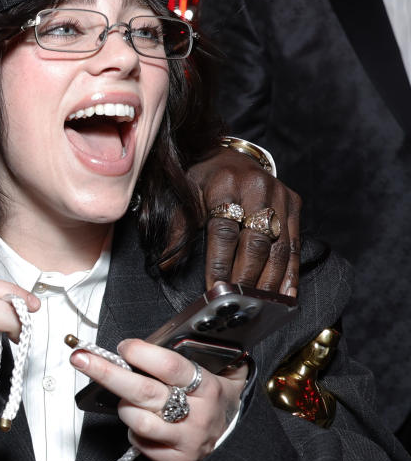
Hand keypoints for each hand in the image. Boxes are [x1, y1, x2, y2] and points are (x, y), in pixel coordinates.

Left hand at [70, 339, 246, 460]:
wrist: (230, 448)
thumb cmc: (215, 403)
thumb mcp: (226, 376)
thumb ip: (210, 352)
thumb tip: (188, 328)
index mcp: (208, 387)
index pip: (171, 367)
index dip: (142, 353)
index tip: (123, 346)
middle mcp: (196, 414)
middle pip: (143, 391)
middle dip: (107, 372)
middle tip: (81, 358)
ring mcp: (184, 439)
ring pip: (136, 418)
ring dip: (124, 405)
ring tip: (128, 398)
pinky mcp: (172, 460)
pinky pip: (138, 440)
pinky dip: (133, 429)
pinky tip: (142, 421)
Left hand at [185, 148, 301, 296]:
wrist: (231, 157)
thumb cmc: (204, 179)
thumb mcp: (186, 196)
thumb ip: (178, 229)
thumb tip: (166, 265)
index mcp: (225, 184)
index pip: (224, 230)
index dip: (220, 262)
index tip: (215, 288)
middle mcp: (257, 188)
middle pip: (255, 240)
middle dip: (247, 275)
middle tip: (240, 300)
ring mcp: (279, 195)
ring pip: (278, 245)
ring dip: (270, 279)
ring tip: (263, 304)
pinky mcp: (293, 203)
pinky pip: (294, 243)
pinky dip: (291, 271)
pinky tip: (286, 294)